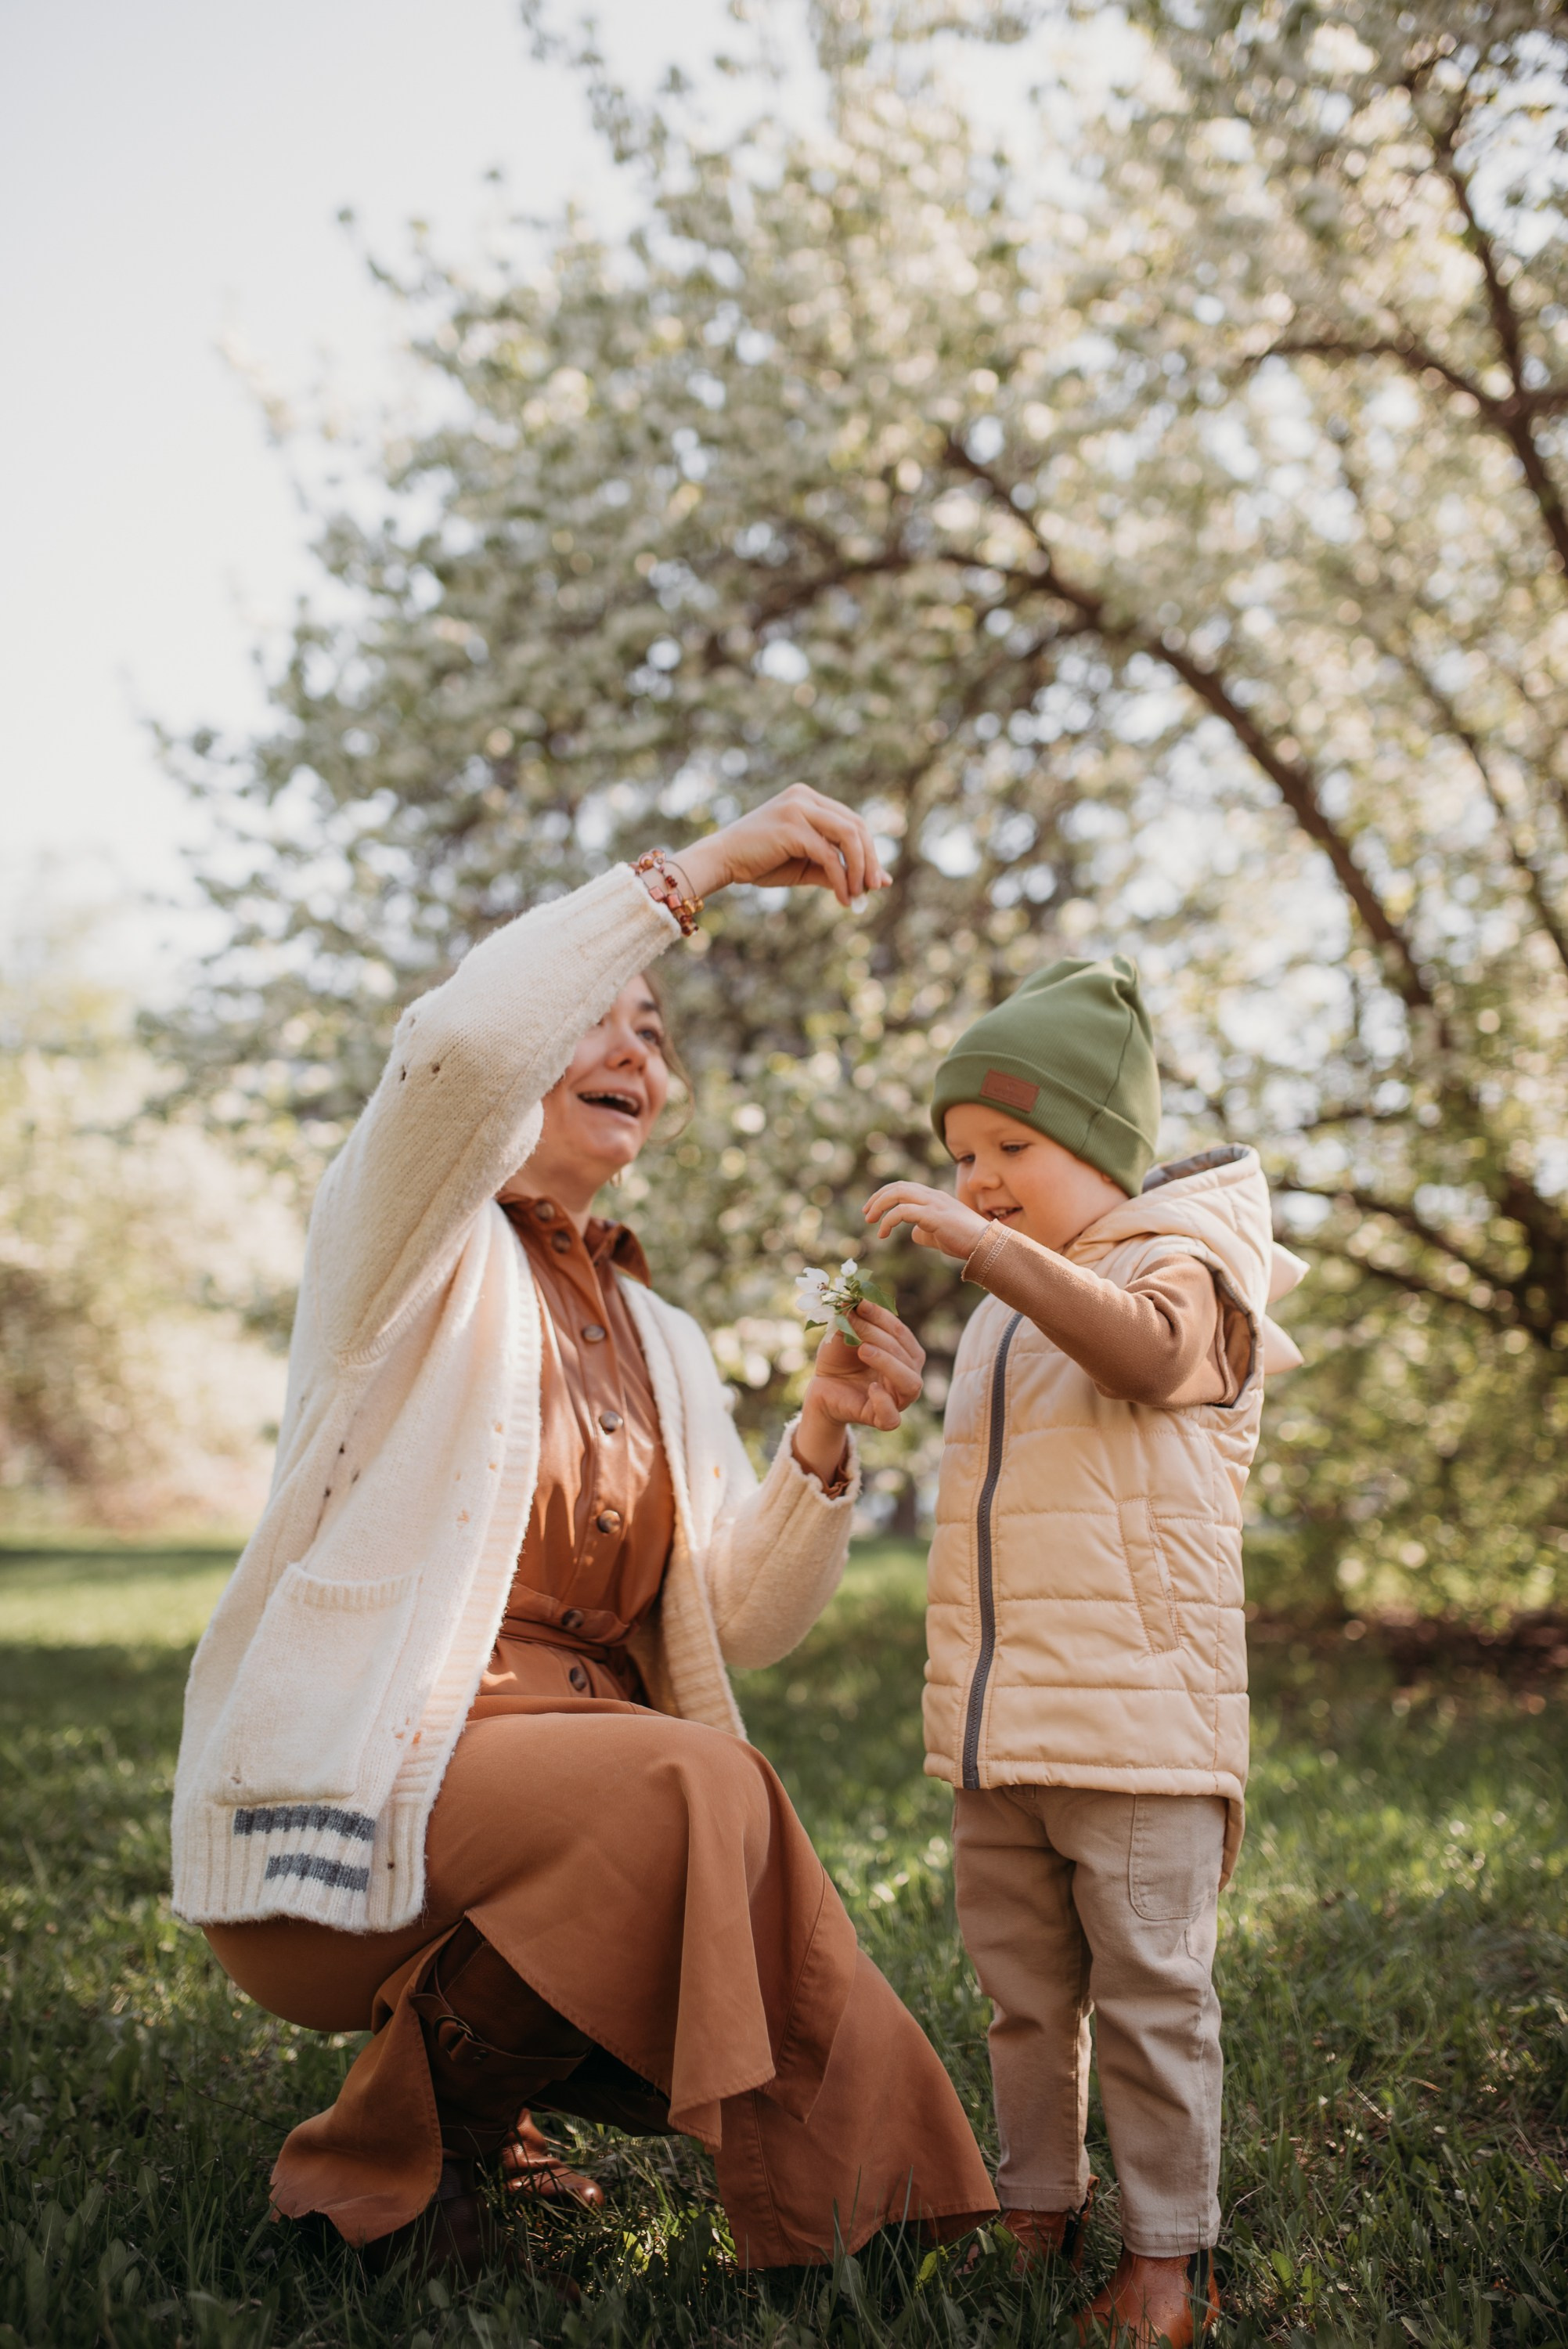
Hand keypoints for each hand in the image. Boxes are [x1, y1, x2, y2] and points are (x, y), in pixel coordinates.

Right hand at [666, 786, 890, 908]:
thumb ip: (837, 869)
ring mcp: (798, 808)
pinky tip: (843, 898)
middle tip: (875, 888)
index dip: (869, 850)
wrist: (721, 861)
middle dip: (869, 860)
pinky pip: (828, 854)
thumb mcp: (805, 865)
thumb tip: (878, 882)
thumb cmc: (760, 863)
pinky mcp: (792, 827)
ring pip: (848, 836)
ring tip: (860, 895)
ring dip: (859, 869)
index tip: (876, 880)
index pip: (852, 820)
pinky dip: (840, 878)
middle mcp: (805, 797)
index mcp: (808, 799)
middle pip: (856, 825)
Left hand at [793, 1300, 924, 1484]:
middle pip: (908, 1356)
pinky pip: (893, 1418)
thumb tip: (851, 1298)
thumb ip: (850, 1320)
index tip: (860, 1303)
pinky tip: (871, 1387)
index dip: (883, 1317)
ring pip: (910, 1383)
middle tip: (855, 1324)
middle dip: (880, 1336)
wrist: (821, 1388)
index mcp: (905, 1353)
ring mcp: (898, 1399)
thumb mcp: (842, 1335)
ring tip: (863, 1350)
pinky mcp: (881, 1419)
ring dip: (888, 1363)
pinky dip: (884, 1402)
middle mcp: (908, 1375)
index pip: (901, 1333)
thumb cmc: (838, 1359)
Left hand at [864, 1181, 988, 1261]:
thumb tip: (912, 1234)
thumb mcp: (941, 1235)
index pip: (905, 1188)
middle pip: (898, 1186)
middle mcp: (933, 1196)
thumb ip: (926, 1232)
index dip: (885, 1196)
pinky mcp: (933, 1215)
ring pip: (898, 1193)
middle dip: (878, 1198)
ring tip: (871, 1222)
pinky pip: (903, 1212)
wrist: (986, 1246)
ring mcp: (934, 1204)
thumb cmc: (966, 1242)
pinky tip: (883, 1233)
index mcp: (935, 1198)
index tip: (873, 1210)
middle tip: (866, 1214)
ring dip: (879, 1205)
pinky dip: (888, 1220)